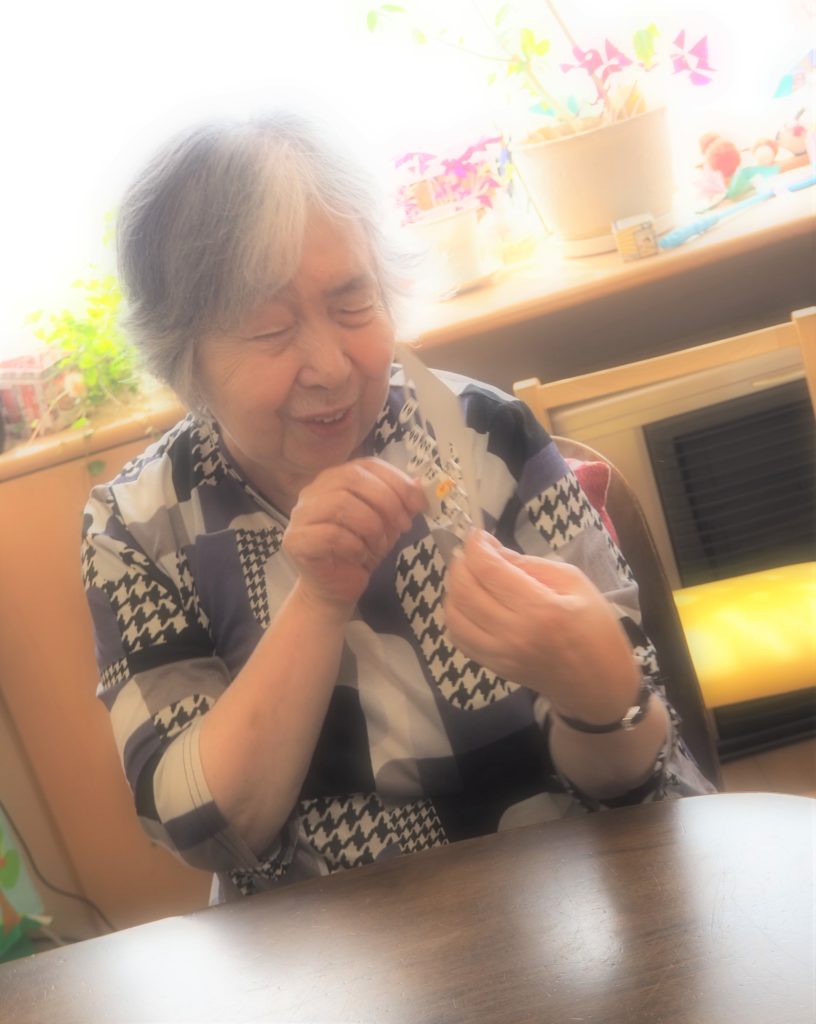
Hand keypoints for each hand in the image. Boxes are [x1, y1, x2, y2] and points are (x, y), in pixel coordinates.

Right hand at [283, 458, 425, 618]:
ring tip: (379, 545)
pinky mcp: (296, 540)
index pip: (367, 465)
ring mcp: (301, 514)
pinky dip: (355, 545)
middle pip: (352, 479)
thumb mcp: (388, 524)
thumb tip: (419, 482)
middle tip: (404, 526)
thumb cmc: (360, 552)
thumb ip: (400, 502)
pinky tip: (361, 556)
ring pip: (340, 503)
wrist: (336, 590)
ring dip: (371, 526)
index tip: (419, 504)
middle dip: (387, 501)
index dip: (397, 481)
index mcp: (337, 479)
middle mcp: (314, 490)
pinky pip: (331, 534)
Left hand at [444, 532, 640, 721]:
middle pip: (463, 591)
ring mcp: (499, 654)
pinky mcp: (492, 666)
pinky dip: (455, 614)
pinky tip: (470, 604)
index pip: (488, 570)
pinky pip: (457, 637)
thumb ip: (530, 564)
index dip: (475, 546)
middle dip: (460, 564)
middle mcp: (513, 633)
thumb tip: (491, 550)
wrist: (599, 684)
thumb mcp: (574, 583)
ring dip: (453, 589)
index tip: (476, 535)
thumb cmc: (595, 628)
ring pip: (453, 615)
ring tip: (470, 577)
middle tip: (471, 553)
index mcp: (540, 608)